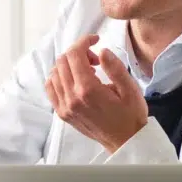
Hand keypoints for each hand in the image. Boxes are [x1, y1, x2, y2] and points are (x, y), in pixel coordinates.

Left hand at [44, 34, 147, 153]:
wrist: (125, 141)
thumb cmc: (131, 115)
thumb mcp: (130, 89)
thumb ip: (115, 68)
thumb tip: (101, 51)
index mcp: (88, 90)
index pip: (74, 55)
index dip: (84, 41)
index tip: (95, 40)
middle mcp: (72, 98)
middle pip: (62, 61)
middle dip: (78, 52)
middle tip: (95, 59)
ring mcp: (64, 107)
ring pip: (54, 72)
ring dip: (68, 64)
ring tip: (86, 70)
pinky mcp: (62, 113)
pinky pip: (51, 88)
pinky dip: (59, 77)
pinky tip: (74, 79)